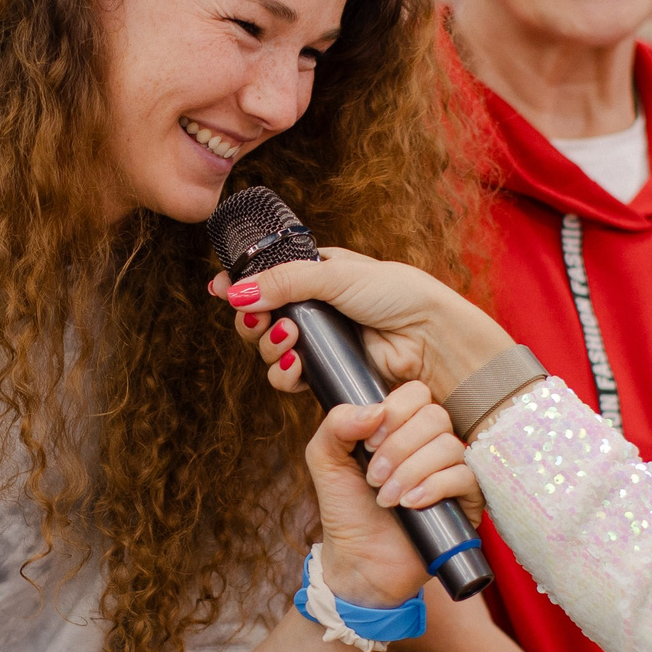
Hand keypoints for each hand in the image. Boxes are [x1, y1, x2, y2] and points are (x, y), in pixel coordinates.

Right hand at [215, 248, 514, 406]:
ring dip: (267, 348)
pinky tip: (294, 364)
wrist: (431, 338)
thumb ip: (283, 281)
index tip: (220, 289)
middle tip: (259, 319)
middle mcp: (315, 308)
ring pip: (269, 350)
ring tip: (289, 341)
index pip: (266, 278)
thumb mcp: (335, 275)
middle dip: (251, 320)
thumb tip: (234, 291)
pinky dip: (284, 374)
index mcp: (317, 273)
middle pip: (259, 317)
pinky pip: (289, 378)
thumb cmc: (396, 294)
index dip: (241, 285)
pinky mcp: (328, 373)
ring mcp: (320, 342)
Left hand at [308, 383, 474, 607]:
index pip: (416, 393)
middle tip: (373, 477)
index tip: (368, 443)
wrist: (359, 561)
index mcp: (402, 426)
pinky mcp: (467, 500)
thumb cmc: (345, 510)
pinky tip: (410, 504)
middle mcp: (430, 443)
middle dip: (398, 447)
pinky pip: (465, 477)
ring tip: (386, 498)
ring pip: (449, 446)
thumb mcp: (325, 459)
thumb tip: (376, 409)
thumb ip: (338, 424)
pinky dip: (433, 487)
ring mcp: (452, 471)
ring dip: (410, 471)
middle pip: (434, 416)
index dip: (394, 412)